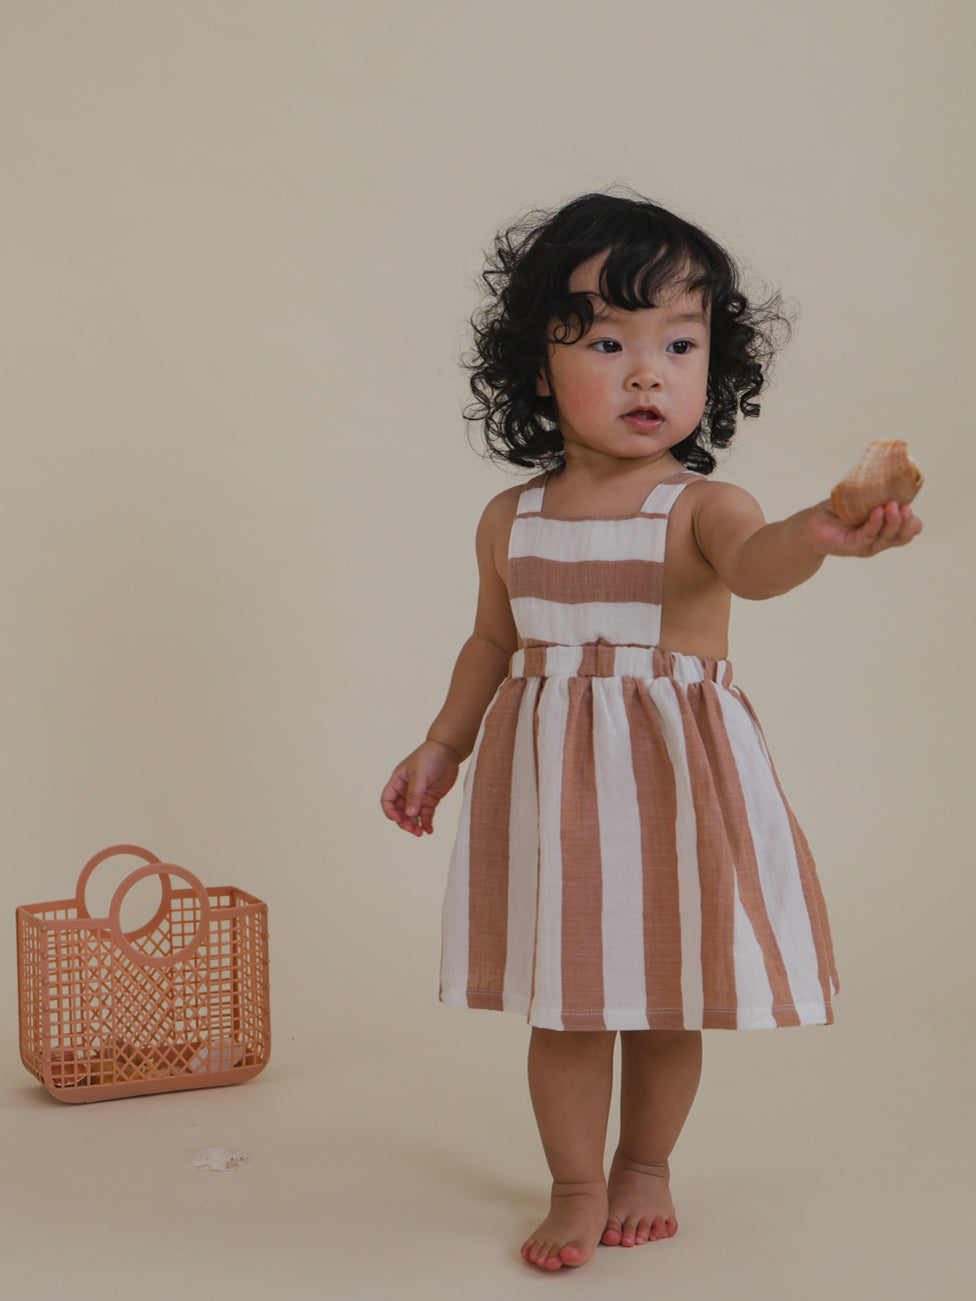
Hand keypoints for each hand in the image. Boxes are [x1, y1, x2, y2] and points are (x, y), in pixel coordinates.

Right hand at [380, 740, 461, 836]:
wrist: (448, 750)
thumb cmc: (429, 757)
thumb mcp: (419, 775)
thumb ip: (415, 794)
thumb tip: (409, 813)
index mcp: (398, 782)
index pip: (388, 800)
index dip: (390, 811)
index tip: (398, 819)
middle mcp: (406, 790)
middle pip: (400, 811)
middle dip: (404, 821)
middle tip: (412, 829)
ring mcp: (419, 796)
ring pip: (413, 815)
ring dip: (415, 825)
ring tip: (421, 833)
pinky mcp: (431, 798)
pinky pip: (426, 814)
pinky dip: (427, 823)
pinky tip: (429, 830)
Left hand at [807, 499, 922, 557]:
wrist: (813, 524)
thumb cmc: (839, 510)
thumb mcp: (863, 499)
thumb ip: (878, 491)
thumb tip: (891, 469)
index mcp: (886, 530)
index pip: (908, 531)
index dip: (913, 523)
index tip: (910, 506)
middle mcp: (880, 540)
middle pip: (901, 537)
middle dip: (906, 522)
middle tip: (905, 507)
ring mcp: (867, 546)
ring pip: (887, 537)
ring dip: (892, 522)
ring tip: (891, 505)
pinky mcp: (853, 547)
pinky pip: (868, 535)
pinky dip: (875, 523)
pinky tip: (877, 512)